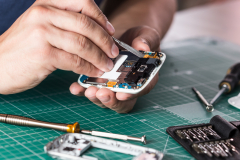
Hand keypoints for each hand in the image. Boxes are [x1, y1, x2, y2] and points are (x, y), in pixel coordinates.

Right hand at [0, 0, 118, 93]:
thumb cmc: (22, 47)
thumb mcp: (40, 26)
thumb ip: (64, 24)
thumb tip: (95, 34)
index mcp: (46, 4)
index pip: (82, 2)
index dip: (100, 17)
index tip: (111, 31)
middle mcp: (44, 14)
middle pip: (86, 24)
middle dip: (105, 40)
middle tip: (114, 52)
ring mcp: (43, 33)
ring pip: (83, 44)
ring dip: (100, 57)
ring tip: (107, 65)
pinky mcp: (43, 54)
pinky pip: (75, 60)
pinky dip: (88, 67)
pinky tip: (94, 71)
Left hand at [70, 26, 160, 112]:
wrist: (126, 36)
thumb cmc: (139, 38)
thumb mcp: (146, 36)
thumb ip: (146, 42)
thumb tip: (143, 46)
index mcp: (144, 77)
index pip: (140, 90)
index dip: (131, 94)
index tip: (121, 93)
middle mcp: (128, 85)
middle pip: (121, 101)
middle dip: (110, 99)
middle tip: (101, 93)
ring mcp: (113, 85)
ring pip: (105, 98)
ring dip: (96, 97)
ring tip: (88, 90)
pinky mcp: (99, 81)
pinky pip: (92, 89)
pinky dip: (83, 90)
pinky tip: (75, 87)